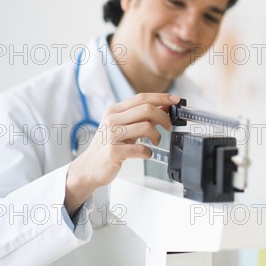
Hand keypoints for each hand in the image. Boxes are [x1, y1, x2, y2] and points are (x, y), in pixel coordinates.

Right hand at [64, 93, 179, 214]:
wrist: (89, 167)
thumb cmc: (109, 145)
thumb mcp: (123, 126)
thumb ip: (141, 117)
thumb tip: (164, 107)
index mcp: (114, 111)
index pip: (142, 97)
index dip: (161, 98)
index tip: (175, 100)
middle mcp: (112, 120)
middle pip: (147, 109)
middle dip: (164, 118)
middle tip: (169, 127)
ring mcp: (112, 135)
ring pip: (146, 127)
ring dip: (158, 136)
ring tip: (155, 142)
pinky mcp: (114, 152)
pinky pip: (141, 149)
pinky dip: (149, 153)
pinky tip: (146, 154)